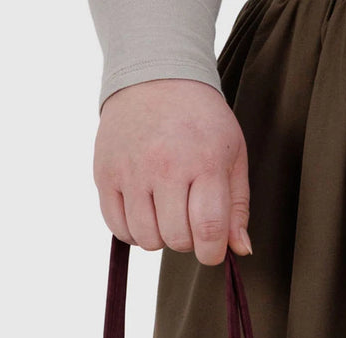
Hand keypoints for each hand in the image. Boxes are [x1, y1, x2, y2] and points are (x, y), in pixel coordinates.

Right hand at [93, 78, 252, 264]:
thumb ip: (237, 206)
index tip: (212, 249)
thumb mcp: (233, 155)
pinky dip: (132, 231)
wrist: (155, 77)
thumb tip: (240, 250)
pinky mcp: (105, 171)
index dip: (212, 252)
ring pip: (146, 238)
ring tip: (165, 215)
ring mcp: (131, 169)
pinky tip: (144, 214)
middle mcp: (165, 166)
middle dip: (187, 242)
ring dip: (159, 238)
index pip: (208, 229)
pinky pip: (116, 225)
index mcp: (204, 163)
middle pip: (176, 239)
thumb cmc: (201, 121)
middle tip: (188, 220)